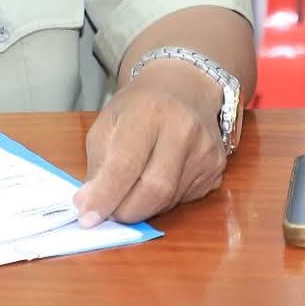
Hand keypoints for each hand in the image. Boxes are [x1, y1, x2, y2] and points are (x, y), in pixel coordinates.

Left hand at [74, 61, 228, 225]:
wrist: (186, 87)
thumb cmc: (141, 105)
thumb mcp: (108, 122)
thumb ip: (98, 164)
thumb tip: (89, 205)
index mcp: (149, 111)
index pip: (126, 164)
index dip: (106, 196)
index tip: (88, 218)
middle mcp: (183, 129)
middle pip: (154, 190)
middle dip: (125, 211)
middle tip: (108, 212)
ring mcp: (205, 150)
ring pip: (169, 200)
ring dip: (143, 206)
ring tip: (132, 188)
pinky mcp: (216, 167)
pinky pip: (184, 199)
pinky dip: (163, 201)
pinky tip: (157, 179)